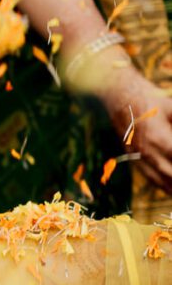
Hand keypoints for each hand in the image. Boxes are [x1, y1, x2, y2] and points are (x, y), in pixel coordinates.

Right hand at [102, 69, 171, 192]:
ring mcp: (137, 155)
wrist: (118, 95)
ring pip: (159, 179)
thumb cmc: (148, 98)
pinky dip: (162, 185)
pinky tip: (170, 189)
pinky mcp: (132, 156)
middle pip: (170, 173)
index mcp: (157, 137)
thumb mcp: (171, 107)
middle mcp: (146, 151)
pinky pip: (149, 176)